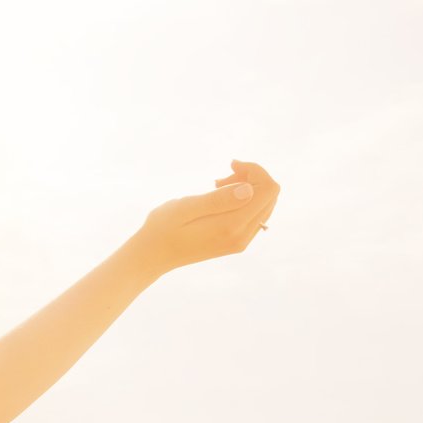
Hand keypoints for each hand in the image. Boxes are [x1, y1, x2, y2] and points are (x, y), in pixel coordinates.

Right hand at [132, 160, 280, 274]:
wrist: (152, 256)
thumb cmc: (162, 228)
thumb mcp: (185, 208)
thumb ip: (218, 199)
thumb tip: (249, 189)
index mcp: (231, 226)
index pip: (268, 189)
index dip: (255, 169)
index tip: (229, 166)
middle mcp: (242, 236)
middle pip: (270, 195)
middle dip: (251, 177)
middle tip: (219, 179)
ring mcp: (241, 241)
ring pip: (264, 204)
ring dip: (247, 188)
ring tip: (216, 188)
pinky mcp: (236, 242)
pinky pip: (255, 214)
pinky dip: (243, 200)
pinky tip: (219, 200)